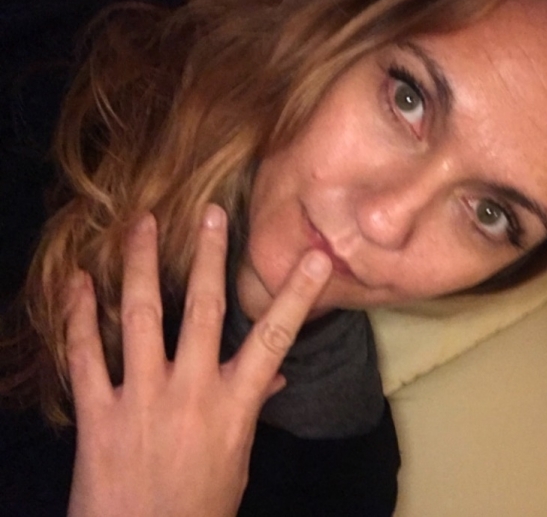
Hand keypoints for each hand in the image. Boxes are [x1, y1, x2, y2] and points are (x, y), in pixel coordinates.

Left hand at [64, 205, 331, 516]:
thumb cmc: (198, 507)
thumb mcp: (237, 459)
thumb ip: (250, 408)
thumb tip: (273, 374)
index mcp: (233, 406)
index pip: (276, 339)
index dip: (297, 295)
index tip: (315, 258)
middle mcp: (191, 392)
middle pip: (205, 311)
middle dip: (210, 257)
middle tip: (212, 213)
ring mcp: (142, 399)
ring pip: (142, 318)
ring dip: (141, 266)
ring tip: (140, 224)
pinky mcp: (98, 414)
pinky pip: (86, 357)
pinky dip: (79, 316)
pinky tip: (79, 283)